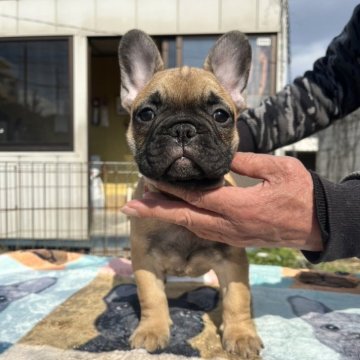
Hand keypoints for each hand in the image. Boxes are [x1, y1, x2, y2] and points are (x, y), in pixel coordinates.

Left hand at [121, 152, 322, 250]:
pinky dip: (186, 221)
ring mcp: (232, 235)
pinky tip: (175, 213)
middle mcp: (230, 226)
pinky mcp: (235, 238)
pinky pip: (204, 230)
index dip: (170, 190)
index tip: (149, 181)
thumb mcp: (278, 169)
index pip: (196, 197)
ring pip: (192, 226)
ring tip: (146, 207)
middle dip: (156, 212)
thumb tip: (223, 154)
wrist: (318, 224)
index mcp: (240, 207)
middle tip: (130, 208)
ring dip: (168, 216)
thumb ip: (247, 162)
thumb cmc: (302, 194)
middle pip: (185, 218)